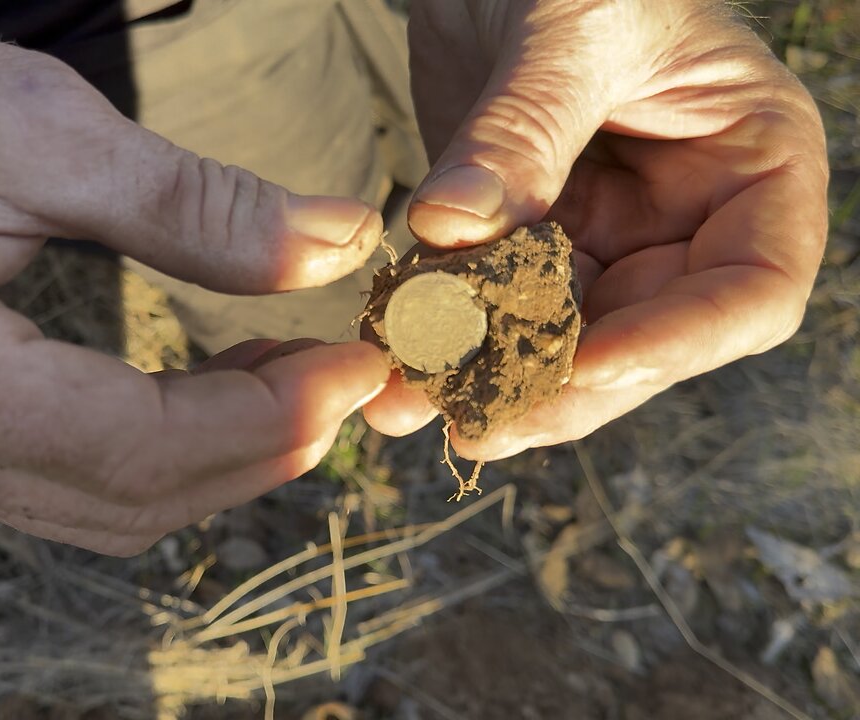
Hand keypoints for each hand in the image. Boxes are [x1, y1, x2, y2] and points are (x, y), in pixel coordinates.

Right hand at [0, 2, 392, 553]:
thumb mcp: (37, 125)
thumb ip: (194, 204)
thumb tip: (337, 245)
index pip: (126, 443)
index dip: (260, 420)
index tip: (353, 368)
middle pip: (121, 497)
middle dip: (255, 449)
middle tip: (346, 376)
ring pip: (96, 507)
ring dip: (212, 458)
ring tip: (294, 378)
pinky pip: (57, 481)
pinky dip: (151, 450)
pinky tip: (210, 390)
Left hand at [364, 0, 828, 457]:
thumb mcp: (568, 26)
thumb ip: (522, 130)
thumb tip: (452, 229)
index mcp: (754, 167)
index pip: (752, 293)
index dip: (675, 345)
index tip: (583, 366)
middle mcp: (686, 219)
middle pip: (643, 343)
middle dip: (558, 386)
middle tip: (477, 423)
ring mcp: (604, 236)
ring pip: (558, 343)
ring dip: (485, 379)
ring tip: (408, 406)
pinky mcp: (523, 239)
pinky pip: (490, 307)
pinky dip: (444, 335)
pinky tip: (391, 358)